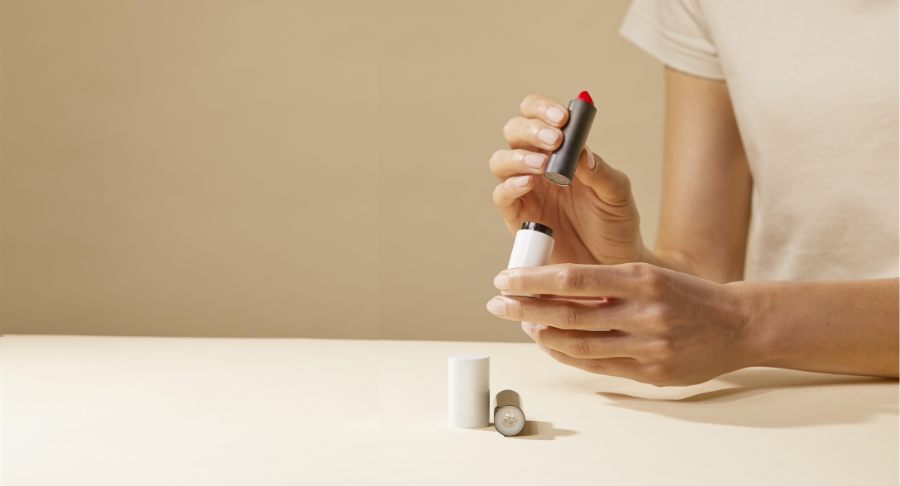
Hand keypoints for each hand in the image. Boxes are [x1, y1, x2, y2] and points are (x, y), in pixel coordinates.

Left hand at [486, 263, 753, 385]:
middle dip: (525, 308)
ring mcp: (647, 345)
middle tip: (498, 303)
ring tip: (523, 323)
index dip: (533, 280)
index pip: (573, 278)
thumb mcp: (650, 275)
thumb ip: (607, 282)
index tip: (505, 279)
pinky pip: (597, 366)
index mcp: (640, 278)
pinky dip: (567, 355)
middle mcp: (643, 311)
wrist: (738, 325)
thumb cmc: (688, 296)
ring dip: (543, 334)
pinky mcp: (651, 373)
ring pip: (579, 343)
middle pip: (568, 313)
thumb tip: (551, 285)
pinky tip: (550, 345)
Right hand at [490, 94, 643, 264]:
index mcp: (561, 151)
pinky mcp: (517, 218)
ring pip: (501, 161)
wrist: (613, 265)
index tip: (562, 118)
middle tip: (555, 140)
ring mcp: (525, 191)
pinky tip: (529, 184)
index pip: (539, 116)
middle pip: (515, 132)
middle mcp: (538, 166)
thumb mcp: (617, 193)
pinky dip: (510, 186)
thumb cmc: (616, 224)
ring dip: (518, 158)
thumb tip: (579, 149)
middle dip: (530, 129)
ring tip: (542, 167)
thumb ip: (600, 170)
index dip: (543, 109)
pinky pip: (502, 196)